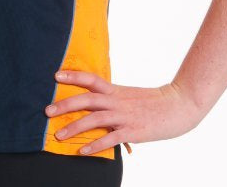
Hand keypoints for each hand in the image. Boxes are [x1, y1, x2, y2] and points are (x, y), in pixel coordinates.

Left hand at [44, 70, 203, 155]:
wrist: (179, 105)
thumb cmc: (154, 102)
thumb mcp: (131, 96)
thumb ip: (114, 101)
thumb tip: (99, 109)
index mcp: (116, 90)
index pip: (91, 79)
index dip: (73, 76)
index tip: (56, 75)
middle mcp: (117, 101)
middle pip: (86, 99)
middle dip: (65, 104)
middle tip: (47, 111)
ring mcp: (125, 116)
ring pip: (94, 119)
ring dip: (74, 127)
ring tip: (58, 135)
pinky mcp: (133, 131)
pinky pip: (110, 138)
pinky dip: (94, 144)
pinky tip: (82, 151)